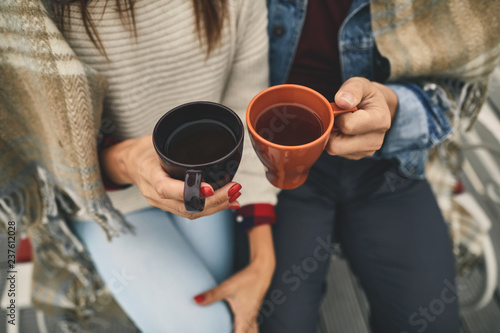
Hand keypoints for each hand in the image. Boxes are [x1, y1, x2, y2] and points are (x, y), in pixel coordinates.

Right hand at [100, 135, 241, 218]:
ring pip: (189, 213)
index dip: (189, 190)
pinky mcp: (168, 206)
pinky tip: (227, 204)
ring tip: (235, 197)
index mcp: (148, 173)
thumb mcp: (158, 140)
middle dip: (213, 201)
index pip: (166, 188)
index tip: (210, 187)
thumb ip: (180, 143)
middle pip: (184, 206)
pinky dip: (210, 208)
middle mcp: (153, 193)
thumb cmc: (145, 150)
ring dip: (216, 207)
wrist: (129, 163)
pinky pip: (189, 212)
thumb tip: (210, 141)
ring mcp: (160, 203)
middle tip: (234, 190)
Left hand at [194, 257, 274, 332]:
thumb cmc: (246, 279)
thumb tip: (195, 300)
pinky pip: (253, 326)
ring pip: (252, 332)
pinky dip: (250, 331)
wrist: (262, 270)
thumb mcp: (227, 287)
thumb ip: (212, 295)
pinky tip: (246, 330)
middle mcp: (249, 318)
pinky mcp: (253, 308)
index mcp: (244, 318)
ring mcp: (253, 314)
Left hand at [327, 77, 397, 158]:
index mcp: (380, 121)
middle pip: (336, 146)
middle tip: (336, 118)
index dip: (337, 116)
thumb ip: (352, 89)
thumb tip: (341, 101)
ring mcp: (367, 151)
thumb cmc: (366, 95)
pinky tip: (343, 131)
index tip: (341, 109)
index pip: (347, 126)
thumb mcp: (361, 84)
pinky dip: (336, 141)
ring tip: (342, 123)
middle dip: (331, 130)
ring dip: (332, 136)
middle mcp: (375, 140)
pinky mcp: (357, 156)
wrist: (376, 108)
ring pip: (334, 150)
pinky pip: (336, 152)